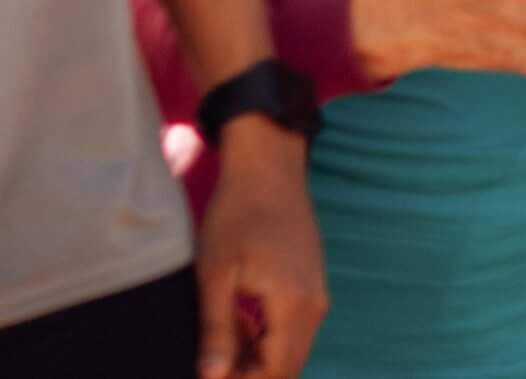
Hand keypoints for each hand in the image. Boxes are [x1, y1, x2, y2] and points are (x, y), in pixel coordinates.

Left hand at [194, 122, 326, 378]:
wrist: (268, 168)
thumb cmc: (236, 214)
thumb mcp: (216, 273)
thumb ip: (217, 330)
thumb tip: (212, 378)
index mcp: (294, 305)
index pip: (275, 372)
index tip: (208, 378)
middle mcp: (315, 305)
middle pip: (287, 367)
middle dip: (250, 375)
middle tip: (210, 367)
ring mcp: (317, 293)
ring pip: (291, 349)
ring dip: (257, 358)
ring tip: (219, 346)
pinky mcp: (312, 283)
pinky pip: (294, 329)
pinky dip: (267, 339)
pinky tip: (238, 325)